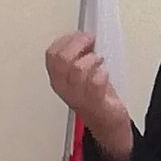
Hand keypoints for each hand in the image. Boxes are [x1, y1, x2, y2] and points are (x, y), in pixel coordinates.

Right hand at [45, 32, 132, 160]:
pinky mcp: (95, 102)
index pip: (52, 55)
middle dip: (78, 43)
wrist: (108, 125)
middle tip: (91, 41)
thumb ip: (80, 57)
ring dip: (91, 58)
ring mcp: (79, 96)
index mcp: (58, 80)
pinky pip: (94, 81)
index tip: (79, 35)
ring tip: (99, 59)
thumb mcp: (82, 76)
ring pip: (77, 68)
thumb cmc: (96, 99)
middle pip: (61, 59)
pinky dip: (102, 72)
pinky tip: (105, 72)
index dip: (66, 40)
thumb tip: (84, 38)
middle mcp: (64, 88)